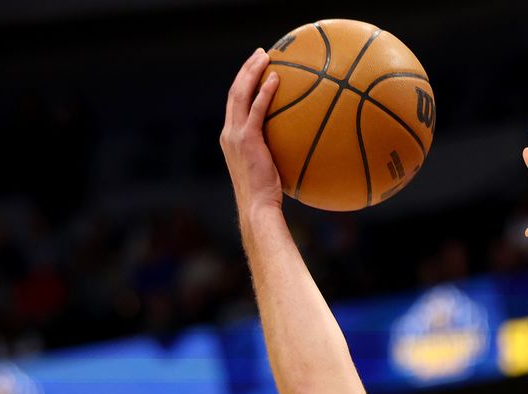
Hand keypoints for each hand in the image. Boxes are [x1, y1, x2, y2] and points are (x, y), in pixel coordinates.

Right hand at [221, 49, 283, 217]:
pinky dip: (264, 92)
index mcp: (230, 136)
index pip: (234, 103)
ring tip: (265, 56)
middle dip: (246, 70)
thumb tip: (298, 144)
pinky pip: (256, 110)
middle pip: (234, 92)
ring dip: (251, 72)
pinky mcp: (247, 139)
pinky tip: (277, 79)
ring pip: (240, 94)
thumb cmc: (267, 193)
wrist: (257, 206)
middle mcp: (228, 132)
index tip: (255, 68)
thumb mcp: (268, 167)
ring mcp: (235, 135)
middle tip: (260, 54)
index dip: (243, 82)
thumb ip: (274, 150)